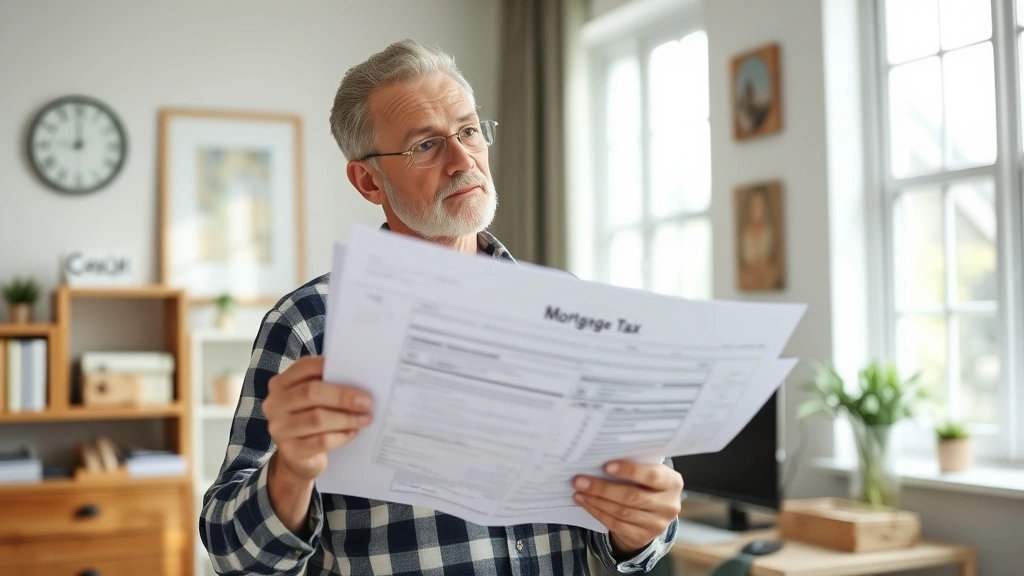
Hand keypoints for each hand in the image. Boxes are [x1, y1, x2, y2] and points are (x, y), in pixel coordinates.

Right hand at [262, 356, 372, 481]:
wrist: (298, 457)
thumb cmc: (310, 418)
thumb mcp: (314, 400)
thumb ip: (327, 385)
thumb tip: (359, 377)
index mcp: (281, 383)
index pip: (304, 367)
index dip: (330, 367)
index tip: (356, 372)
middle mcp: (275, 404)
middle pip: (310, 393)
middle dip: (343, 396)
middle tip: (367, 402)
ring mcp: (280, 428)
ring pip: (316, 419)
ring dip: (346, 418)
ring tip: (365, 418)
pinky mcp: (290, 451)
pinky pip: (320, 441)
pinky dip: (341, 436)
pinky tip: (353, 433)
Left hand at [573, 461, 683, 555]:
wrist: (653, 514)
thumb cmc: (647, 485)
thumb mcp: (649, 474)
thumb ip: (635, 467)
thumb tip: (601, 458)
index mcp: (672, 483)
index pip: (652, 476)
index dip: (629, 471)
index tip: (607, 466)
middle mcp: (668, 505)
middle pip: (632, 496)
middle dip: (603, 488)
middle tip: (580, 480)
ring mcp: (657, 524)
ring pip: (621, 512)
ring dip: (596, 500)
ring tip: (579, 491)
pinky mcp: (643, 537)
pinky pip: (616, 524)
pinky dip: (597, 512)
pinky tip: (585, 503)